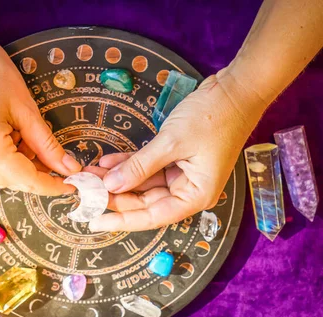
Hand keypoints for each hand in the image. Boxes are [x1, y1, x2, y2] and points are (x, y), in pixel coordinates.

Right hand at [0, 30, 81, 194]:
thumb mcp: (26, 108)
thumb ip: (47, 145)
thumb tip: (68, 168)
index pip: (27, 180)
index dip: (52, 186)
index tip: (72, 186)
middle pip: (12, 182)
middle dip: (37, 174)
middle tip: (56, 160)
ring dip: (18, 165)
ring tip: (24, 136)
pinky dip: (1, 158)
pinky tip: (7, 135)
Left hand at [86, 68, 267, 231]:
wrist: (236, 89)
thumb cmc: (214, 117)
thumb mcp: (171, 143)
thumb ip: (139, 167)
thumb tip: (110, 186)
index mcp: (196, 195)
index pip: (152, 216)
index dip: (122, 219)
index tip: (95, 221)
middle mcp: (190, 190)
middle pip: (145, 201)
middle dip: (115, 194)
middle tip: (86, 190)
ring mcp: (183, 175)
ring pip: (144, 184)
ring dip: (118, 178)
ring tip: (90, 173)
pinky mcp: (177, 159)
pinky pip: (148, 167)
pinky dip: (129, 164)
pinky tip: (106, 163)